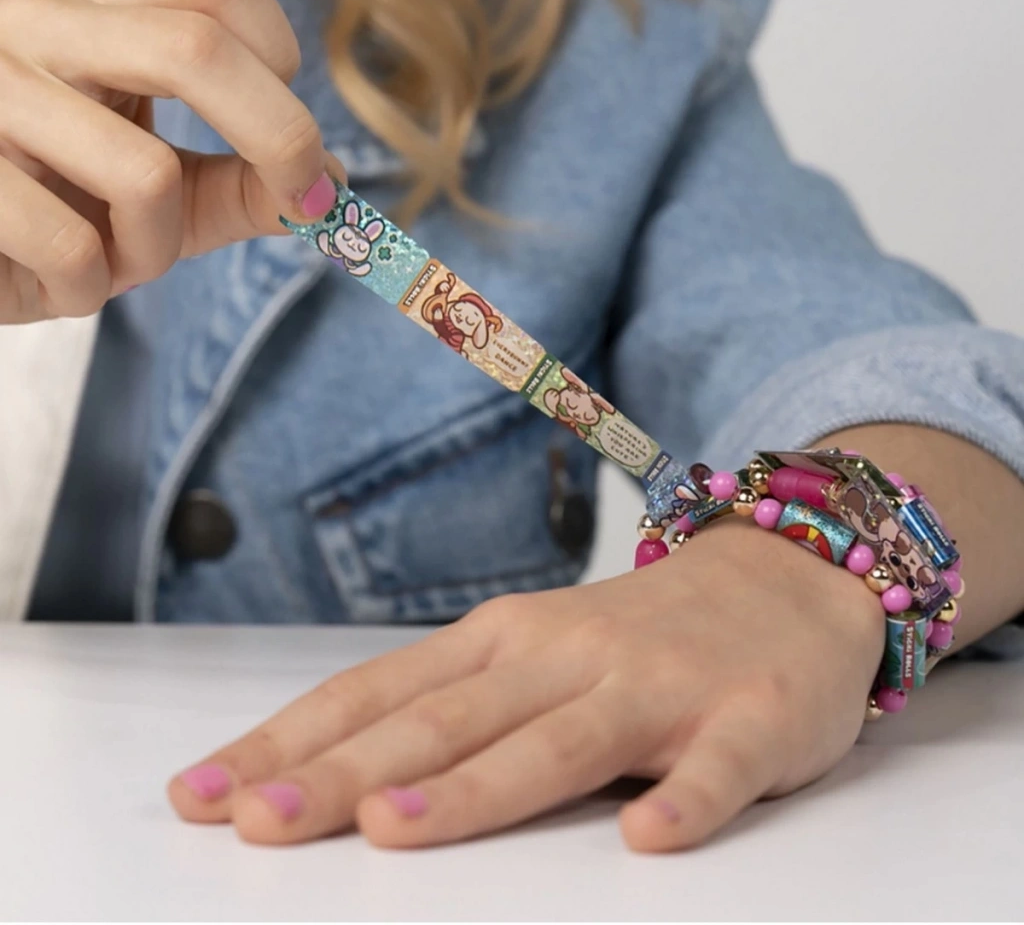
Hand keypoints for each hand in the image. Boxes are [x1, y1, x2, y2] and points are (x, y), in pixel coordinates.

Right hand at [0, 0, 342, 323]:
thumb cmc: (66, 211)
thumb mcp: (170, 195)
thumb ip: (247, 185)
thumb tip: (334, 183)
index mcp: (99, 14)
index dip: (281, 60)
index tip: (293, 137)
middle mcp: (38, 26)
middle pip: (197, 48)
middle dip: (280, 140)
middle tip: (305, 205)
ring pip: (143, 173)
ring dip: (154, 249)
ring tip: (114, 261)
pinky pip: (72, 247)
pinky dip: (88, 288)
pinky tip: (56, 282)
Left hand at [168, 520, 883, 851]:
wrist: (782, 575)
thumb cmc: (638, 632)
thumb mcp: (536, 649)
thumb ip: (458, 704)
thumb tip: (338, 776)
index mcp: (506, 640)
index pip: (381, 692)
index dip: (292, 742)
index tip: (205, 795)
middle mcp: (566, 655)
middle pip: (446, 720)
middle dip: (344, 774)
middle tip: (254, 824)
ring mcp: (658, 686)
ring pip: (558, 742)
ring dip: (475, 786)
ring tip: (393, 828)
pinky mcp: (747, 719)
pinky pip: (716, 767)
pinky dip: (685, 799)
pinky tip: (650, 840)